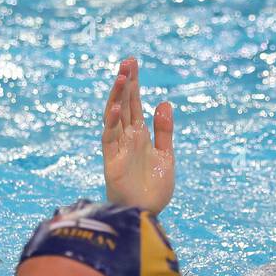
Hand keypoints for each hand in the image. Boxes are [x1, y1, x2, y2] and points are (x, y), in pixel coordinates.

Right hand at [102, 57, 174, 214]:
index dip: (134, 84)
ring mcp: (118, 148)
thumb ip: (164, 131)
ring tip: (121, 76)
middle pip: (124, 104)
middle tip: (127, 60)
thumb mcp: (166, 156)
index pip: (135, 104)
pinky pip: (109, 138)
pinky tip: (116, 108)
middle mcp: (127, 138)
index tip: (133, 63)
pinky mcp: (112, 161)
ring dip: (117, 97)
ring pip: (114, 116)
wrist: (146, 214)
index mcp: (140, 135)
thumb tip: (164, 102)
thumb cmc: (154, 190)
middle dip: (125, 83)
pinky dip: (112, 123)